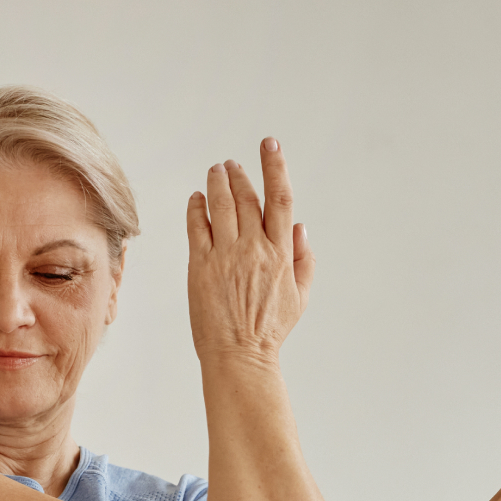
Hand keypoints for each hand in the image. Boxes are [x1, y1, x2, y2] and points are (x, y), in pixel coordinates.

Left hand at [185, 138, 314, 363]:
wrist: (239, 356)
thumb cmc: (269, 330)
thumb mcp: (299, 297)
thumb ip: (303, 260)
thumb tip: (299, 228)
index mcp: (281, 253)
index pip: (279, 198)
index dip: (275, 166)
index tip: (270, 145)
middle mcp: (254, 248)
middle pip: (247, 196)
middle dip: (239, 174)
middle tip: (232, 165)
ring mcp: (225, 256)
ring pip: (220, 205)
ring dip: (217, 182)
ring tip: (215, 170)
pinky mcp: (200, 266)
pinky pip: (196, 227)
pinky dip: (196, 207)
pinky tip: (196, 198)